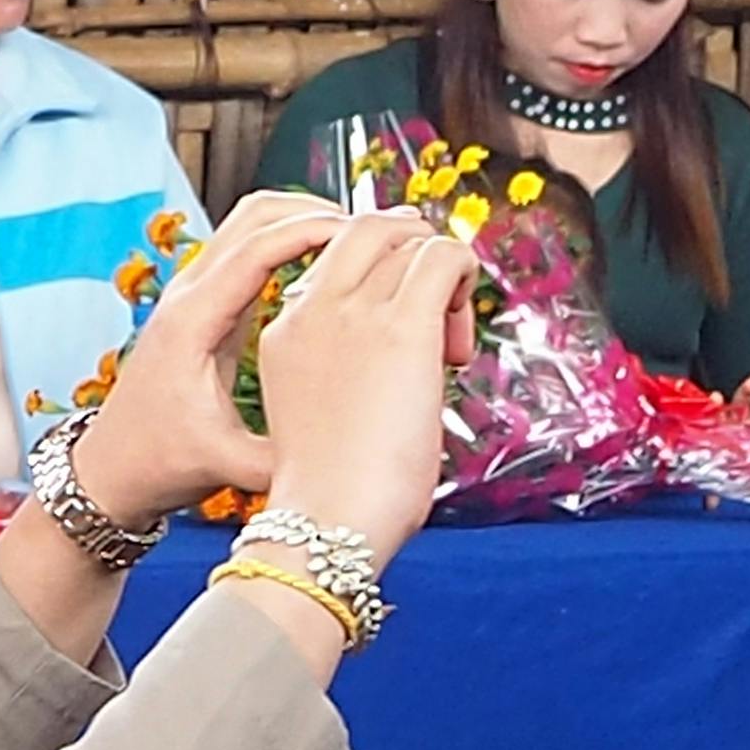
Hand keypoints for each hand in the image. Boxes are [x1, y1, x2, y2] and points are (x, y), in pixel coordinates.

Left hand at [64, 190, 346, 522]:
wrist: (110, 468)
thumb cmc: (158, 463)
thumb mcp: (227, 464)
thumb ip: (284, 457)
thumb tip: (346, 450)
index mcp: (192, 323)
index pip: (257, 251)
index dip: (315, 232)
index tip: (367, 233)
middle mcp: (187, 297)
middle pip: (253, 216)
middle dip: (315, 211)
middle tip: (373, 231)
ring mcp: (191, 295)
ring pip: (249, 224)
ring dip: (301, 220)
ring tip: (358, 243)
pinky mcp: (202, 305)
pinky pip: (248, 250)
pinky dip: (288, 243)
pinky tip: (328, 270)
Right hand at [250, 213, 480, 561]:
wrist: (325, 522)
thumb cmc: (329, 491)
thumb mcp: (315, 408)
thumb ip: (340, 365)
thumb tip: (398, 350)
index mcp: (284, 329)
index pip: (335, 257)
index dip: (381, 273)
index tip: (401, 322)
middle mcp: (313, 309)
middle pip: (369, 227)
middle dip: (412, 249)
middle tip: (436, 302)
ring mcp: (355, 313)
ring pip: (412, 239)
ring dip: (444, 276)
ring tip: (448, 341)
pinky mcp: (402, 327)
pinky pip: (445, 256)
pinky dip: (465, 275)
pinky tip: (458, 334)